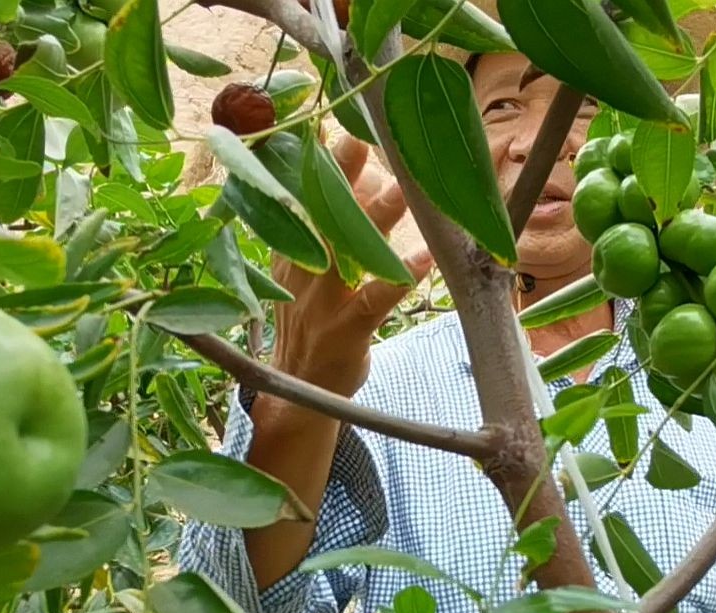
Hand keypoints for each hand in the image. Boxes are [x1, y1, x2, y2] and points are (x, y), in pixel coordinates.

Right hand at [268, 134, 434, 399]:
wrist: (297, 390)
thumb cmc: (309, 321)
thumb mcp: (302, 269)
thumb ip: (326, 224)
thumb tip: (358, 171)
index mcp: (289, 248)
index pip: (298, 193)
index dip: (315, 157)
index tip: (334, 118)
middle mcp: (303, 267)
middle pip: (323, 211)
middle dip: (344, 172)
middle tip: (369, 133)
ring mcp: (324, 299)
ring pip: (352, 249)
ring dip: (381, 215)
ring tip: (409, 185)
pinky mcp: (347, 329)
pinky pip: (377, 298)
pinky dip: (402, 275)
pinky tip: (425, 258)